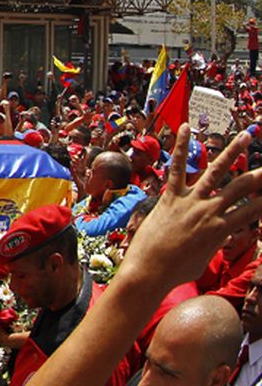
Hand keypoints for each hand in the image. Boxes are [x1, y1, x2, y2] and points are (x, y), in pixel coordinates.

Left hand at [120, 125, 261, 290]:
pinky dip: (182, 147)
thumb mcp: (205, 259)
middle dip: (261, 174)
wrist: (149, 271)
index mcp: (223, 229)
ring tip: (245, 136)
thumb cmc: (177, 272)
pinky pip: (177, 168)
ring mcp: (190, 201)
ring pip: (216, 171)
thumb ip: (215, 243)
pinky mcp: (169, 196)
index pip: (255, 209)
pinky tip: (185, 128)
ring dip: (232, 152)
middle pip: (243, 186)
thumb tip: (222, 234)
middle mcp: (210, 211)